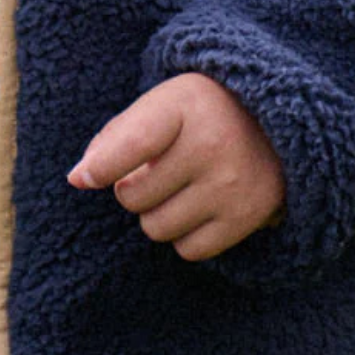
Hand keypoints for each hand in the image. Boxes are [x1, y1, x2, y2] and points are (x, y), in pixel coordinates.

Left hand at [67, 73, 284, 261]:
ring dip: (157, 213)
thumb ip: (117, 136)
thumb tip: (78, 178)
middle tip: (160, 169)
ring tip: (180, 188)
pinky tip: (200, 207)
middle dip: (135, 188)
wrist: (276, 125)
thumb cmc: (202, 114)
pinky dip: (185, 234)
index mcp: (187, 104)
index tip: (83, 178)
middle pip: (132, 197)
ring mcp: (232, 184)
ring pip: (155, 228)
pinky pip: (188, 250)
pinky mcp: (246, 218)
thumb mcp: (162, 104)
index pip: (130, 145)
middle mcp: (213, 144)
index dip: (100, 167)